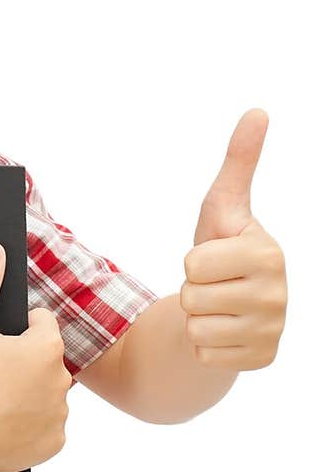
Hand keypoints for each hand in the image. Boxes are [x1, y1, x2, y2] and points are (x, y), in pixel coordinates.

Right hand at [0, 243, 71, 471]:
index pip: (41, 321)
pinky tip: (3, 425)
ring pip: (47, 394)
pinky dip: (29, 427)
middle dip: (24, 363)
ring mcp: (60, 414)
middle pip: (45, 360)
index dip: (16, 329)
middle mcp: (62, 379)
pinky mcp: (54, 443)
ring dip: (29, 394)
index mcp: (47, 346)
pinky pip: (45, 428)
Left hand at [181, 108, 286, 370]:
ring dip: (196, 319)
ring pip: (195, 328)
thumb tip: (257, 111)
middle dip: (192, 291)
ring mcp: (272, 331)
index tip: (214, 260)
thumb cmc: (222, 253)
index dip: (192, 261)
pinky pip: (202, 354)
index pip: (194, 263)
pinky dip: (202, 347)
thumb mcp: (223, 208)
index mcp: (268, 253)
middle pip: (192, 296)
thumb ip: (239, 163)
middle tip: (213, 287)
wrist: (227, 311)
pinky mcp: (259, 360)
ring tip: (217, 309)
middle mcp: (278, 294)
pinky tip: (222, 333)